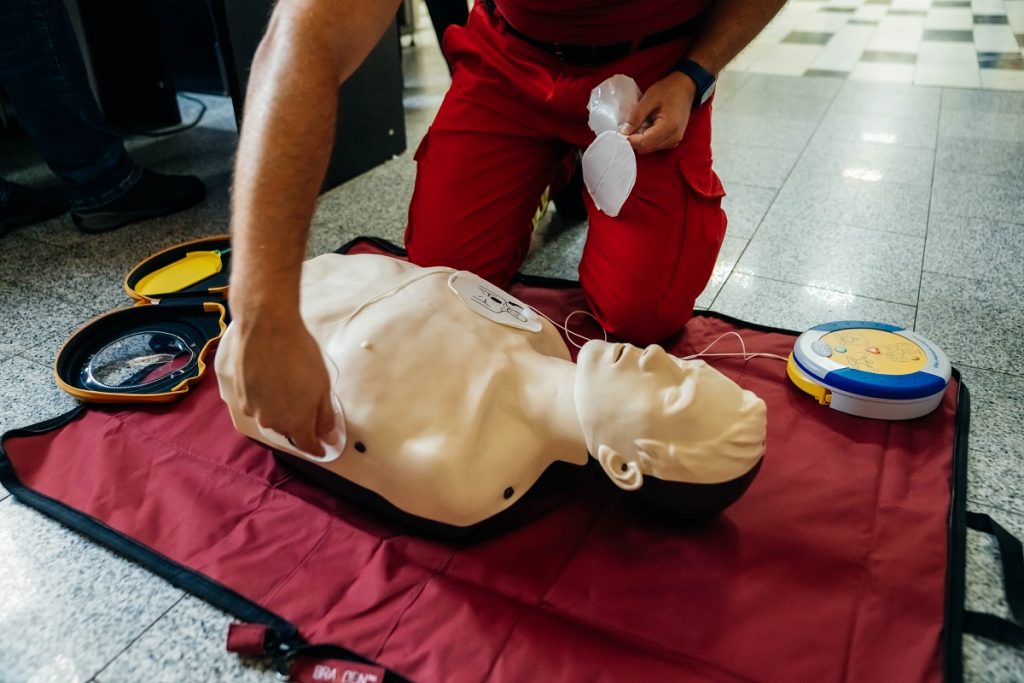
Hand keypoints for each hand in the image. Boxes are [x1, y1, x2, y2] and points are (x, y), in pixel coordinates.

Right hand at [232, 313, 339, 456]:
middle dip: (300, 422)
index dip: (317, 448)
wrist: (266, 328)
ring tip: (289, 384)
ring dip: (282, 409)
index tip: (323, 448)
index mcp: (296, 422)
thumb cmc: (298, 353)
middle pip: (290, 431)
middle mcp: (272, 421)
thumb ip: (325, 416)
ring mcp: (254, 409)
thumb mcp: (323, 385)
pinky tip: (273, 379)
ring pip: (272, 418)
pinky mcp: (241, 396)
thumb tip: (328, 437)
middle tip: (308, 400)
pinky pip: (258, 405)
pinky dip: (266, 398)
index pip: (307, 445)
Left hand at [621, 72, 696, 153]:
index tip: (623, 129)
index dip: (630, 139)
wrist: (685, 87)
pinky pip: (656, 145)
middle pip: (646, 148)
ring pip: (650, 148)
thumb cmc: (668, 90)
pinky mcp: (674, 140)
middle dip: (635, 140)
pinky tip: (648, 126)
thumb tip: (624, 131)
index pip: (644, 143)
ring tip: (641, 123)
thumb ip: (636, 116)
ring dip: (641, 139)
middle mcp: (673, 138)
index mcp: (668, 127)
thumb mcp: (649, 98)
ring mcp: (675, 141)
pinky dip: (648, 139)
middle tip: (631, 125)